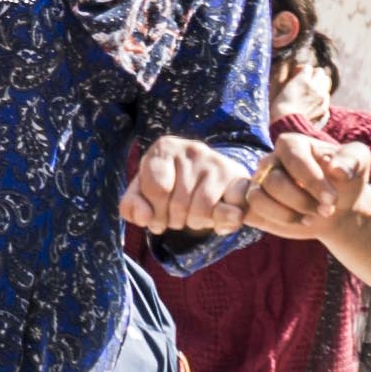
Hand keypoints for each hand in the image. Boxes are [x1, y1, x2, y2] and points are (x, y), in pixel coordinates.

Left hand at [124, 135, 251, 233]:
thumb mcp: (143, 193)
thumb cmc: (170, 186)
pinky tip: (216, 216)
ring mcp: (217, 163)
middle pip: (178, 204)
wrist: (210, 177)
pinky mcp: (238, 179)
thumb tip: (144, 217)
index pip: (155, 188)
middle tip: (177, 215)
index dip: (154, 212)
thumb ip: (132, 207)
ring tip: (194, 214)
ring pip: (202, 211)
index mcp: (164, 148)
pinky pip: (229, 213)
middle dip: (174, 221)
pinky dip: (221, 223)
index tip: (157, 213)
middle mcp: (192, 149)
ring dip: (196, 223)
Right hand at [241, 130, 370, 250]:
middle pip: (274, 182)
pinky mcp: (255, 205)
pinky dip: (275, 220)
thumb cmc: (347, 179)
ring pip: (258, 198)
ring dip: (288, 214)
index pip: (293, 159)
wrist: (340, 206)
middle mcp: (270, 161)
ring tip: (311, 218)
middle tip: (326, 211)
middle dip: (302, 202)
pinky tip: (298, 221)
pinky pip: (251, 212)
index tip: (332, 199)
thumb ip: (351, 160)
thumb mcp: (359, 162)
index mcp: (291, 144)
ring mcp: (259, 183)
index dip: (312, 181)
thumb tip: (335, 168)